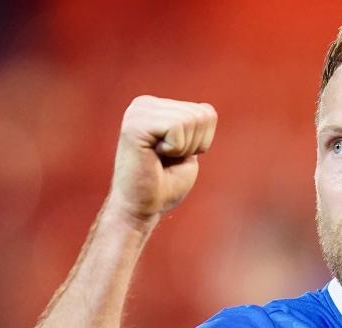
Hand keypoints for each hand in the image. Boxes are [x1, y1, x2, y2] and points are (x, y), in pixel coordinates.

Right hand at [107, 95, 217, 225]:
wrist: (141, 208)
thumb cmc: (165, 185)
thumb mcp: (188, 149)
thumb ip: (195, 127)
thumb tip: (206, 111)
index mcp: (156, 106)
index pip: (206, 112)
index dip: (201, 142)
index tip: (175, 156)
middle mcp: (144, 104)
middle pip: (201, 115)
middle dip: (193, 145)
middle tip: (167, 160)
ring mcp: (138, 112)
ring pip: (190, 119)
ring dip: (183, 148)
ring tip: (159, 159)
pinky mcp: (135, 125)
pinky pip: (176, 127)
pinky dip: (175, 148)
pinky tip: (154, 156)